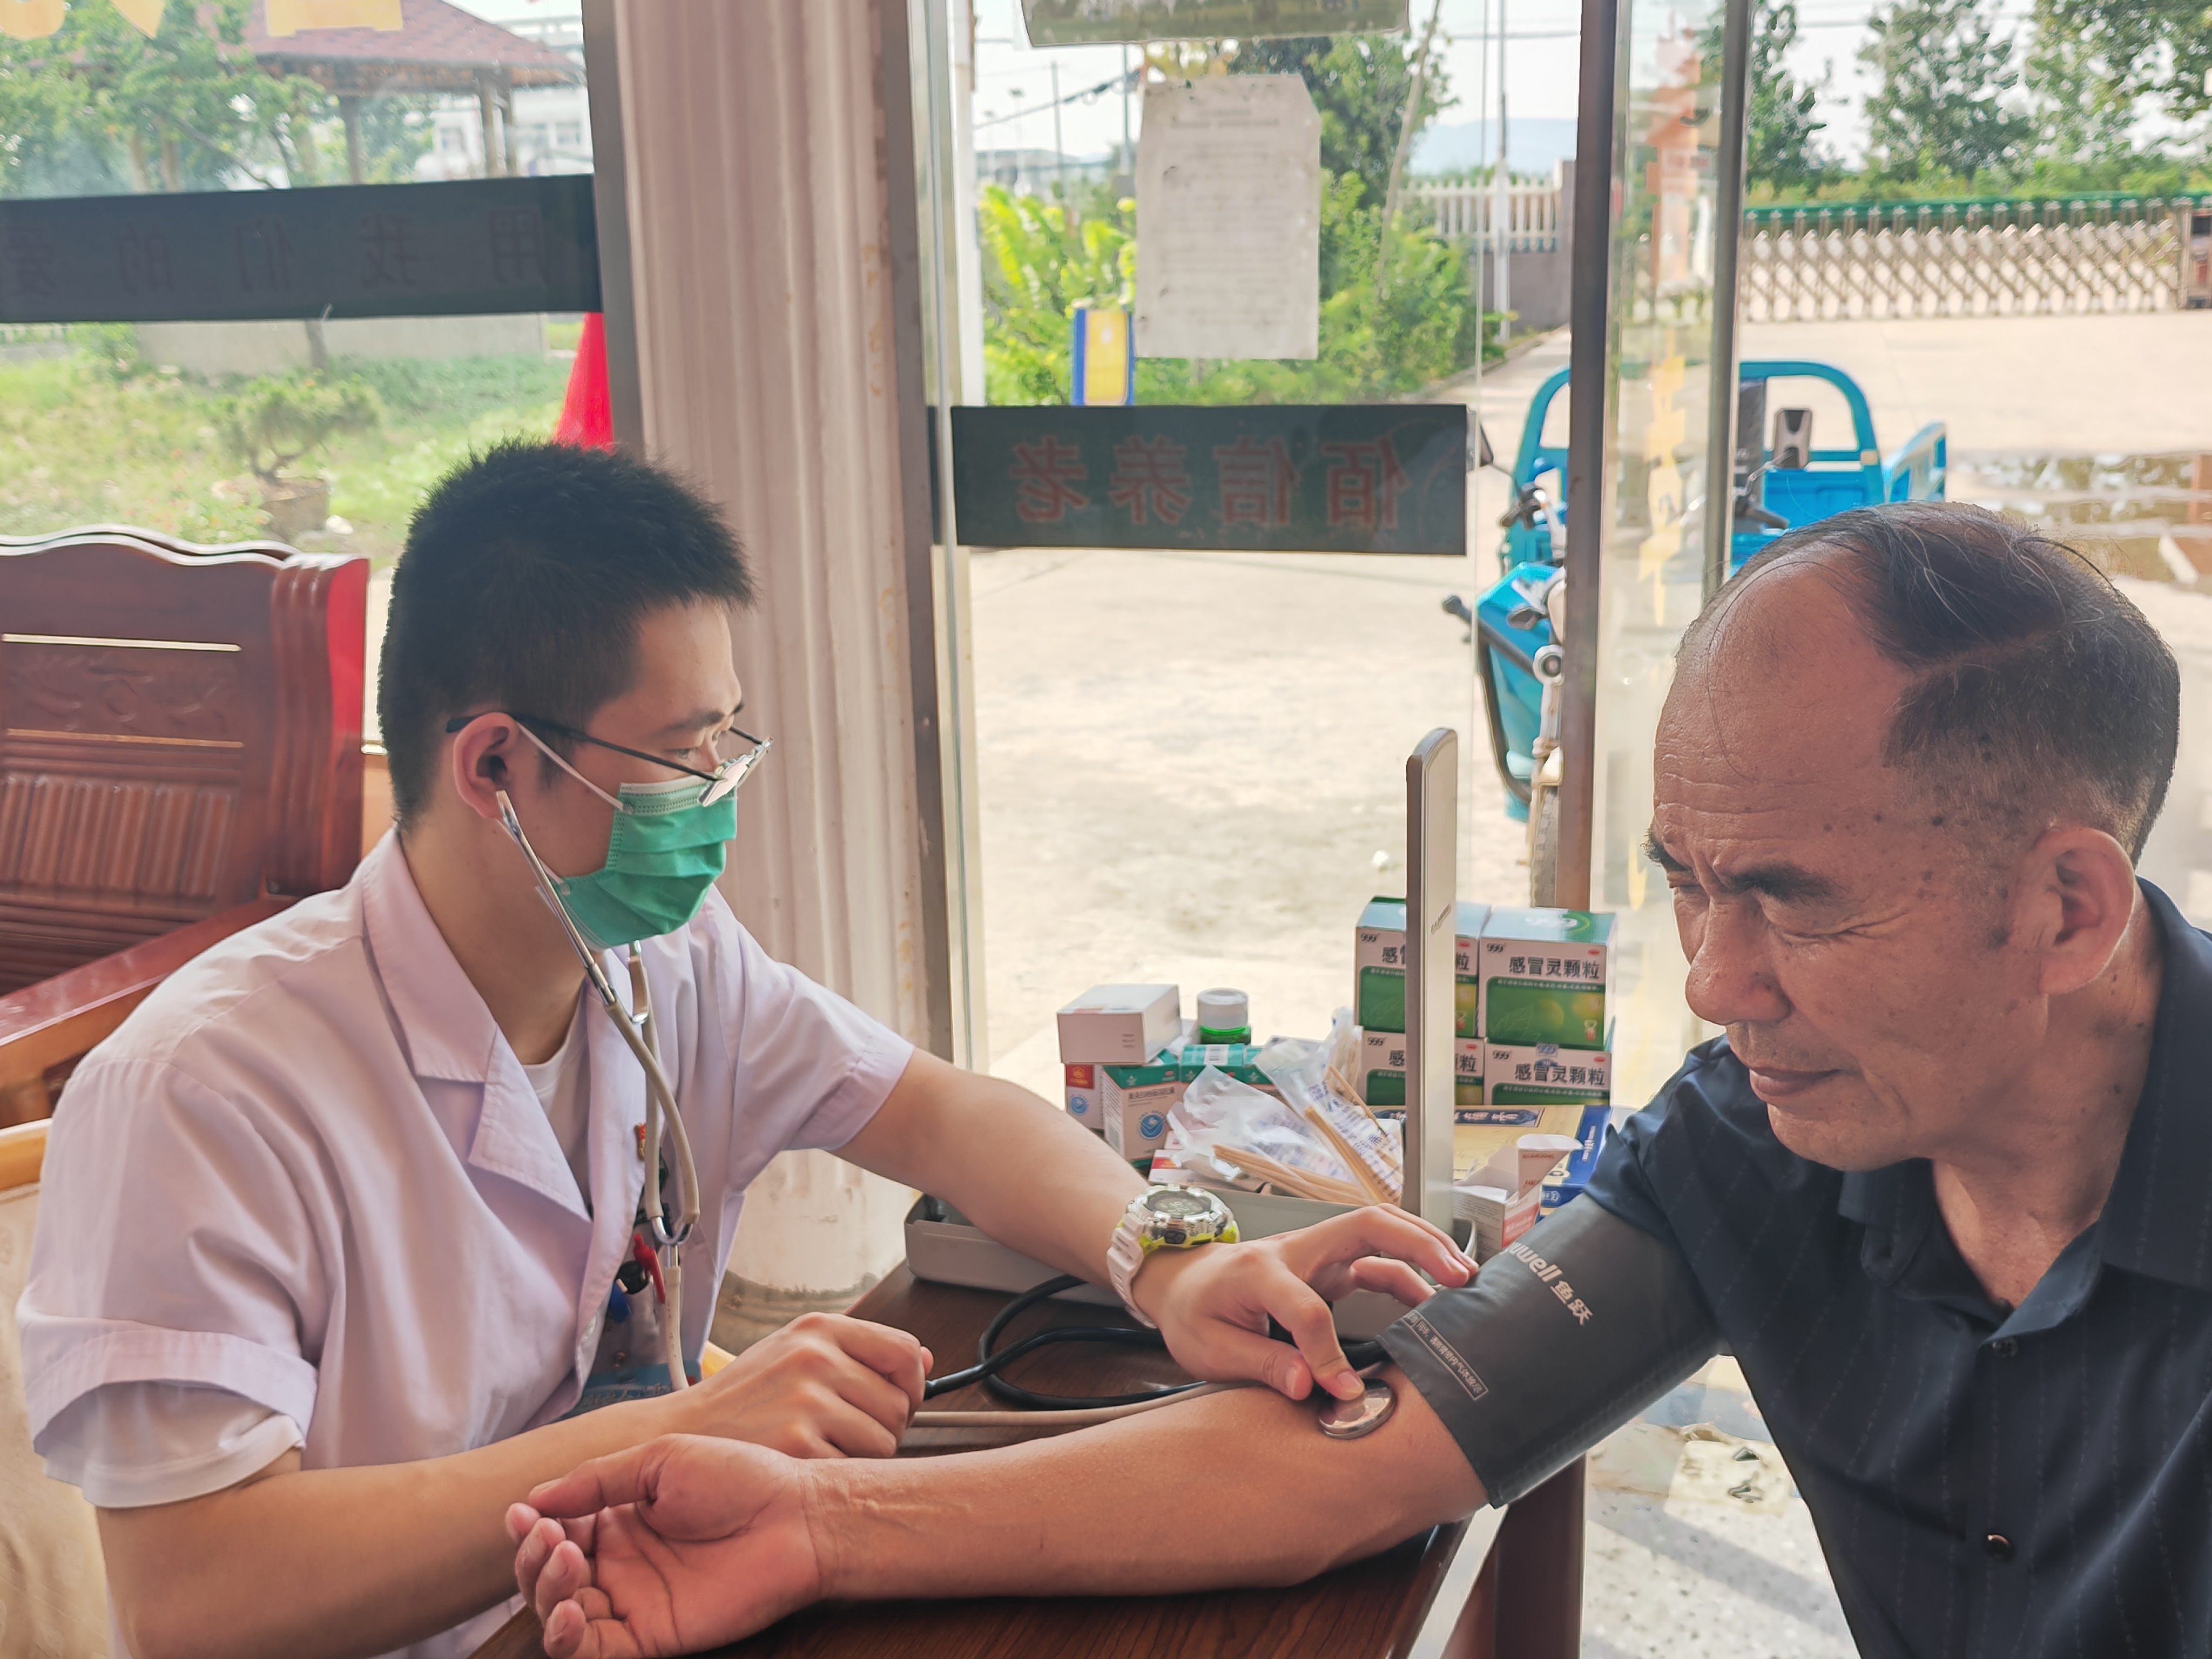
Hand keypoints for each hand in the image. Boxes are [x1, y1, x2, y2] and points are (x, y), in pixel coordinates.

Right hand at [508, 1435, 820, 1658]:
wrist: (794, 1517)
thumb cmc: (739, 1477)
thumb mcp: (661, 1460)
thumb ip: (598, 1480)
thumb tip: (534, 1498)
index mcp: (619, 1519)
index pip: (555, 1532)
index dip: (532, 1527)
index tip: (522, 1514)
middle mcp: (620, 1564)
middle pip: (548, 1577)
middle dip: (533, 1559)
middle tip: (550, 1537)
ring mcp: (633, 1602)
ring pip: (560, 1615)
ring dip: (545, 1592)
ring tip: (567, 1561)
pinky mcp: (650, 1636)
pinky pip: (592, 1651)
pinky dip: (566, 1638)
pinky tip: (568, 1612)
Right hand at [665, 1312, 929, 1458]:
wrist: (678, 1435)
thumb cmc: (742, 1398)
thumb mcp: (796, 1353)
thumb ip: (860, 1353)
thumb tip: (925, 1358)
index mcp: (819, 1329)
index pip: (904, 1352)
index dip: (911, 1384)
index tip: (897, 1400)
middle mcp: (815, 1357)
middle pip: (899, 1404)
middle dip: (886, 1427)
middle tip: (847, 1433)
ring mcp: (805, 1401)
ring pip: (884, 1442)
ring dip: (864, 1456)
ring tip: (824, 1448)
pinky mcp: (797, 1445)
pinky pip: (853, 1469)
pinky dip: (837, 1476)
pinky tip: (807, 1465)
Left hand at [1130, 1205, 1472, 1401]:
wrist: (1181, 1282)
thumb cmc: (1194, 1311)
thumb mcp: (1210, 1348)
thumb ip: (1260, 1363)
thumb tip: (1305, 1385)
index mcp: (1259, 1271)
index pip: (1306, 1308)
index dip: (1325, 1353)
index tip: (1341, 1390)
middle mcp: (1295, 1252)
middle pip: (1367, 1225)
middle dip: (1418, 1244)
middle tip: (1459, 1274)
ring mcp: (1316, 1254)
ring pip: (1380, 1233)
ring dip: (1425, 1250)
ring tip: (1464, 1281)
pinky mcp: (1329, 1266)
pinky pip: (1377, 1260)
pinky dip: (1411, 1274)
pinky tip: (1433, 1302)